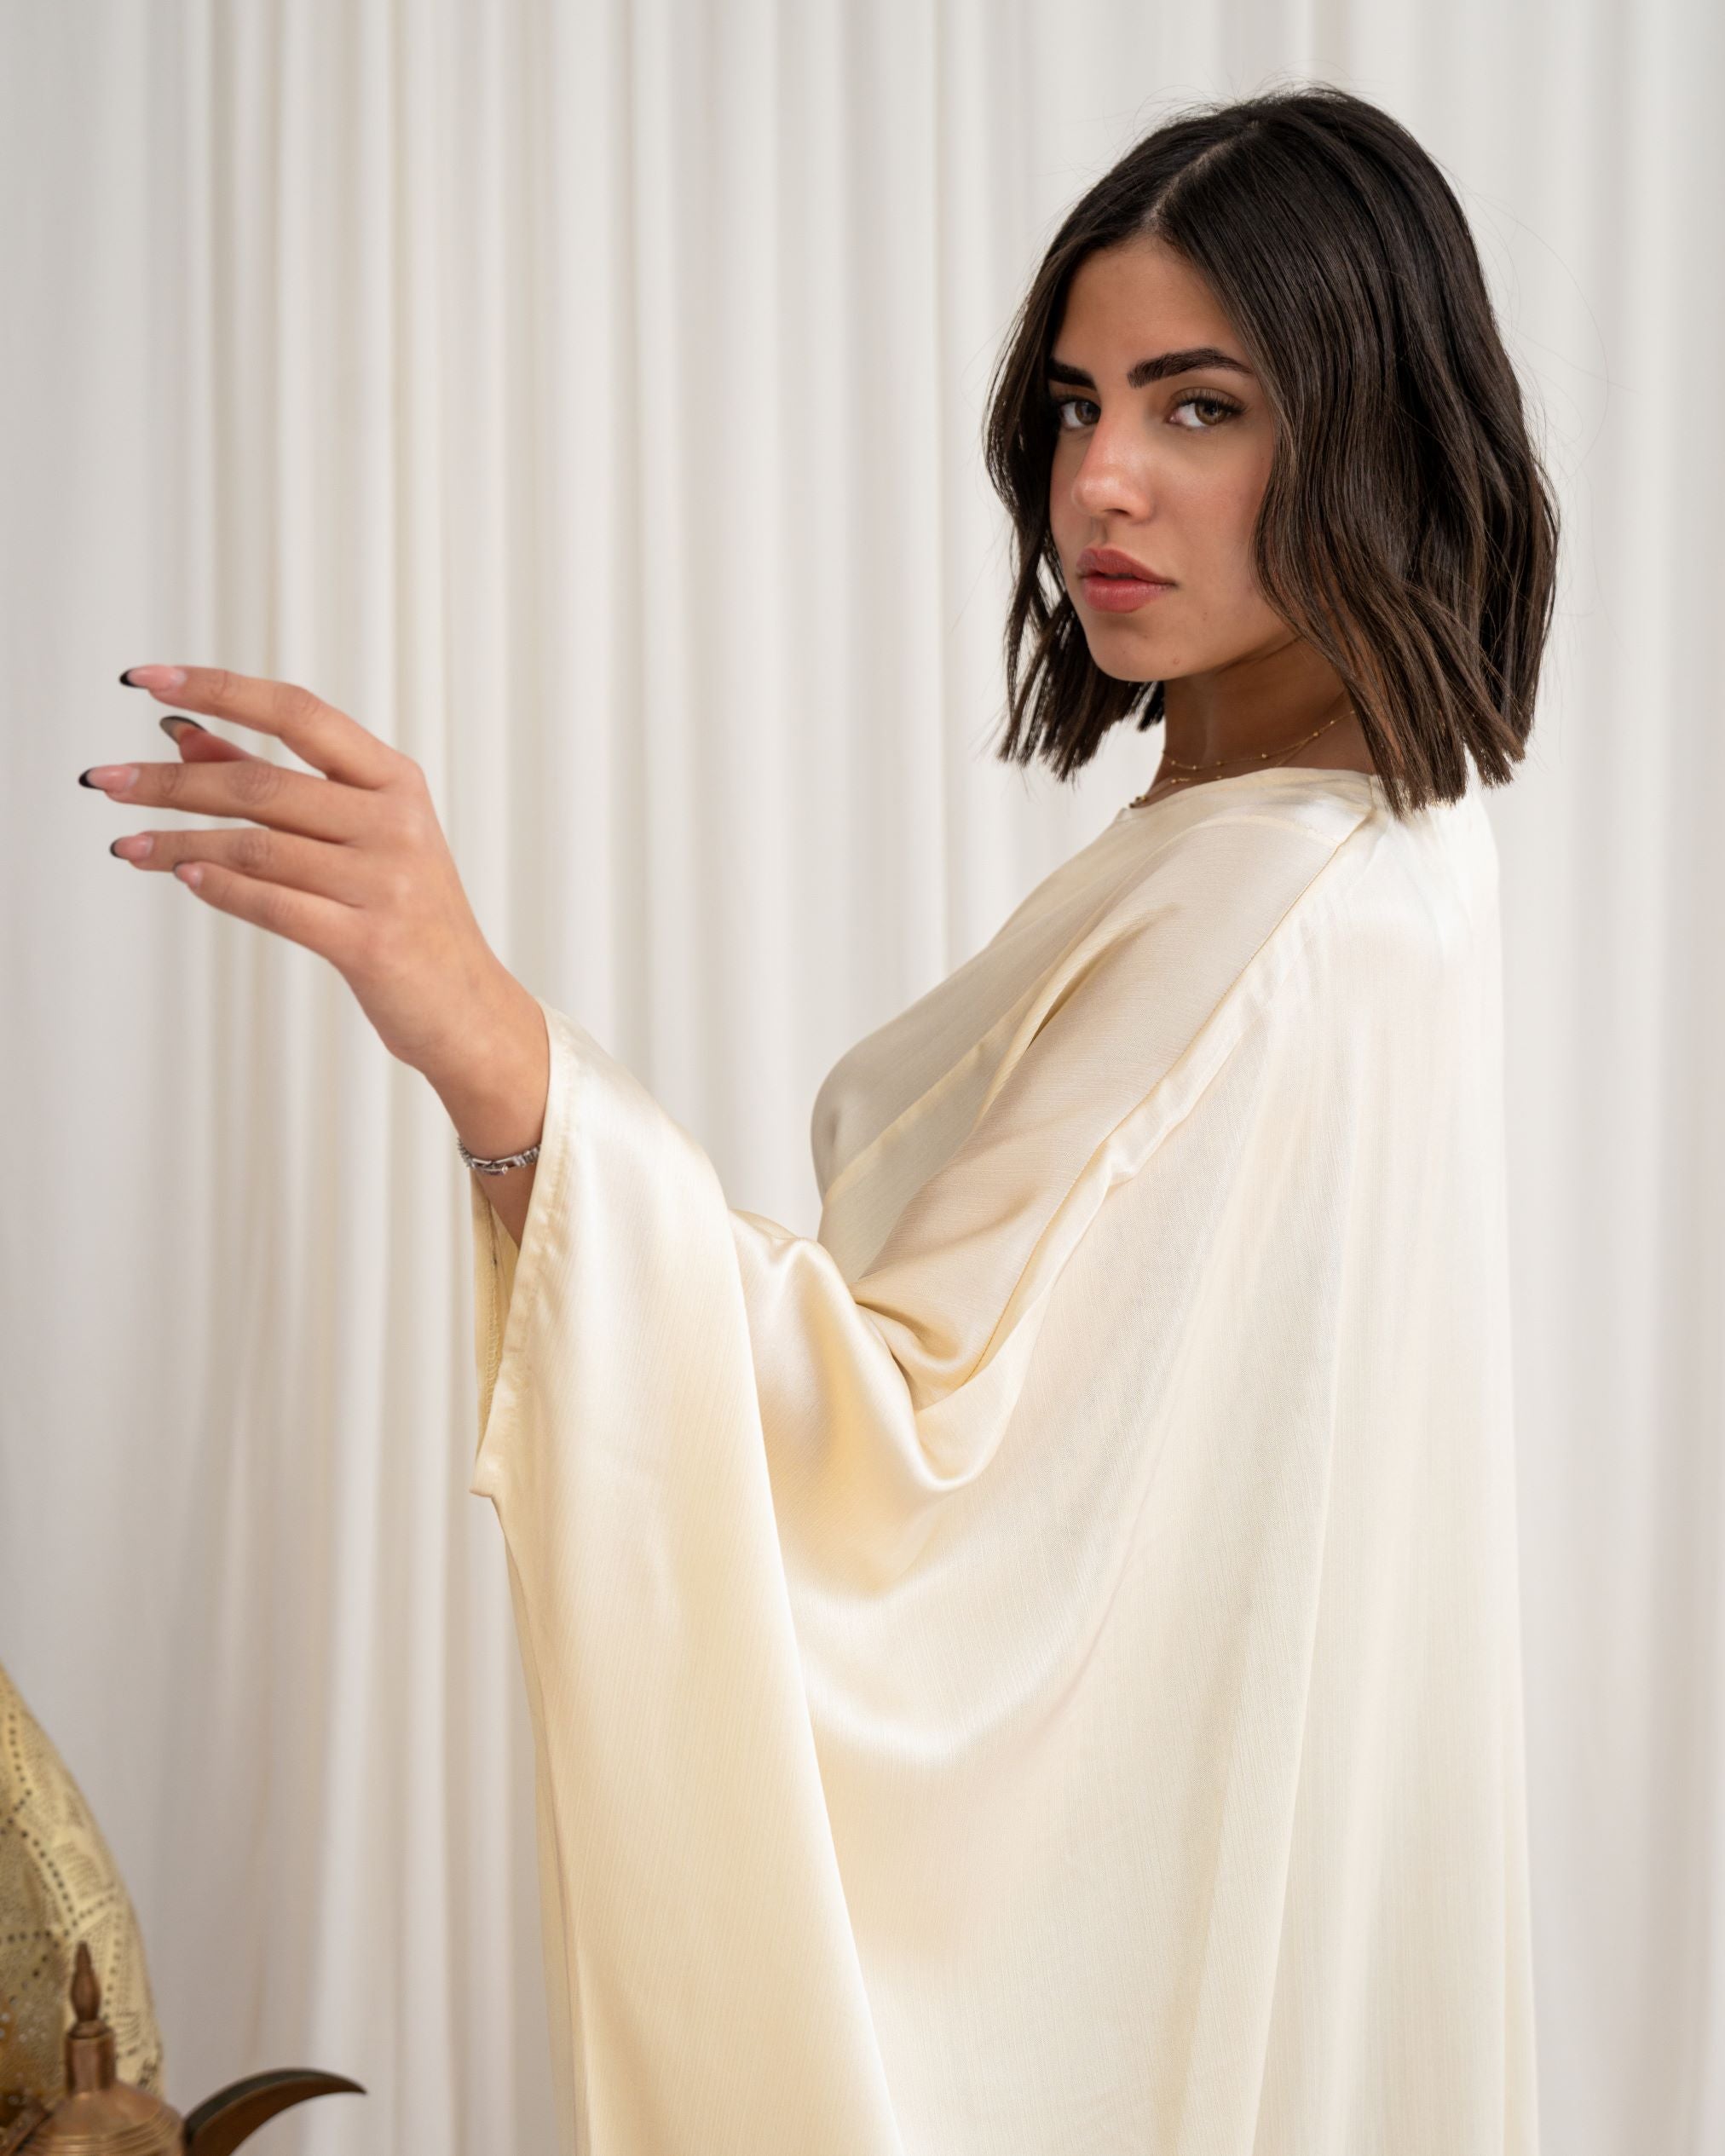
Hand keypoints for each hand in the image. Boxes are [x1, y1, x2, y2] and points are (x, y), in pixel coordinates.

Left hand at [88, 664, 520, 1087]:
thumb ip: (273, 784)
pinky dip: (221, 888)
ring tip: (125, 846)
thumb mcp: (352, 839)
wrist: (467, 1007)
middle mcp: (395, 823)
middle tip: (102, 780)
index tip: (148, 680)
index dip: (219, 689)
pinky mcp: (371, 942)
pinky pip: (277, 905)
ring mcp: (387, 882)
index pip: (297, 713)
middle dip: (170, 782)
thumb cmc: (402, 915)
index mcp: (394, 782)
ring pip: (258, 847)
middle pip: (263, 786)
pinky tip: (180, 876)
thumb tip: (184, 735)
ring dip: (177, 843)